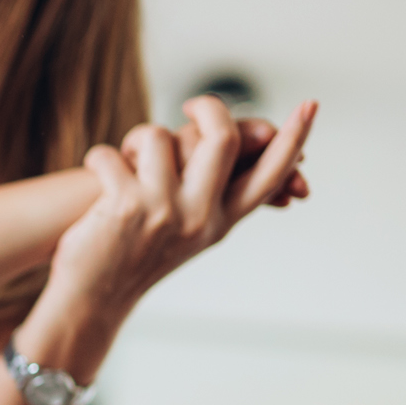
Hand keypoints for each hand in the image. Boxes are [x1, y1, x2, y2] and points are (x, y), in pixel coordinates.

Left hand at [36, 96, 316, 332]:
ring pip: (158, 137)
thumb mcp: (186, 230)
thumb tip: (243, 141)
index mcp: (221, 221)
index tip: (311, 105)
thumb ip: (212, 190)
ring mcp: (164, 211)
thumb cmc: (135, 255)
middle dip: (208, 107)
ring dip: (134, 140)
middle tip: (191, 105)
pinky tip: (96, 175)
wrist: (94, 299)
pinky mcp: (126, 206)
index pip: (269, 173)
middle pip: (222, 138)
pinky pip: (112, 152)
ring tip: (124, 162)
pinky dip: (99, 157)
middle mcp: (199, 217)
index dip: (293, 138)